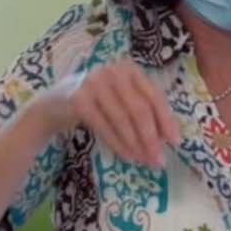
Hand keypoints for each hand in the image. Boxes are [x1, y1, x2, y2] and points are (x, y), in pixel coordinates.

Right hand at [34, 61, 179, 167]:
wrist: (55, 104)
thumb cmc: (97, 103)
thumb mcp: (122, 100)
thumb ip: (142, 111)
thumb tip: (167, 138)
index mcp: (130, 69)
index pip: (154, 96)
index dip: (167, 121)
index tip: (176, 143)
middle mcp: (113, 71)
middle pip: (140, 109)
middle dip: (152, 138)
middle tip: (159, 160)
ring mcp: (94, 83)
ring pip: (123, 119)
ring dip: (136, 144)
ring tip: (144, 161)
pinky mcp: (79, 99)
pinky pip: (104, 126)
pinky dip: (118, 144)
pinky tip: (127, 156)